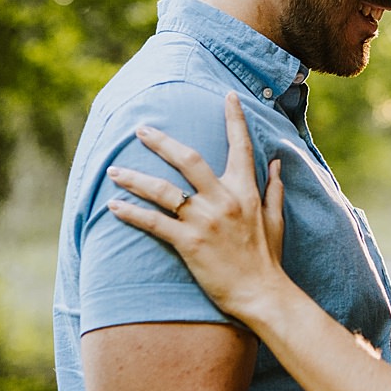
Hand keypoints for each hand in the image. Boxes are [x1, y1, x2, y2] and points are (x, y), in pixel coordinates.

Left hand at [106, 94, 288, 326]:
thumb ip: (274, 189)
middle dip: (161, 142)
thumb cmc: (268, 261)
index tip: (227, 96)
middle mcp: (223, 200)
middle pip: (187, 159)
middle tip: (141, 130)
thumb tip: (276, 163)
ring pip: (162, 190)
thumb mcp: (276, 221)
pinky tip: (114, 206)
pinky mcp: (189, 243)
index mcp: (245, 192)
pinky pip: (153, 223)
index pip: (240, 147)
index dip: (234, 118)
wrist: (263, 295)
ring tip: (114, 171)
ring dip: (134, 178)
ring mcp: (204, 221)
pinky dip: (131, 213)